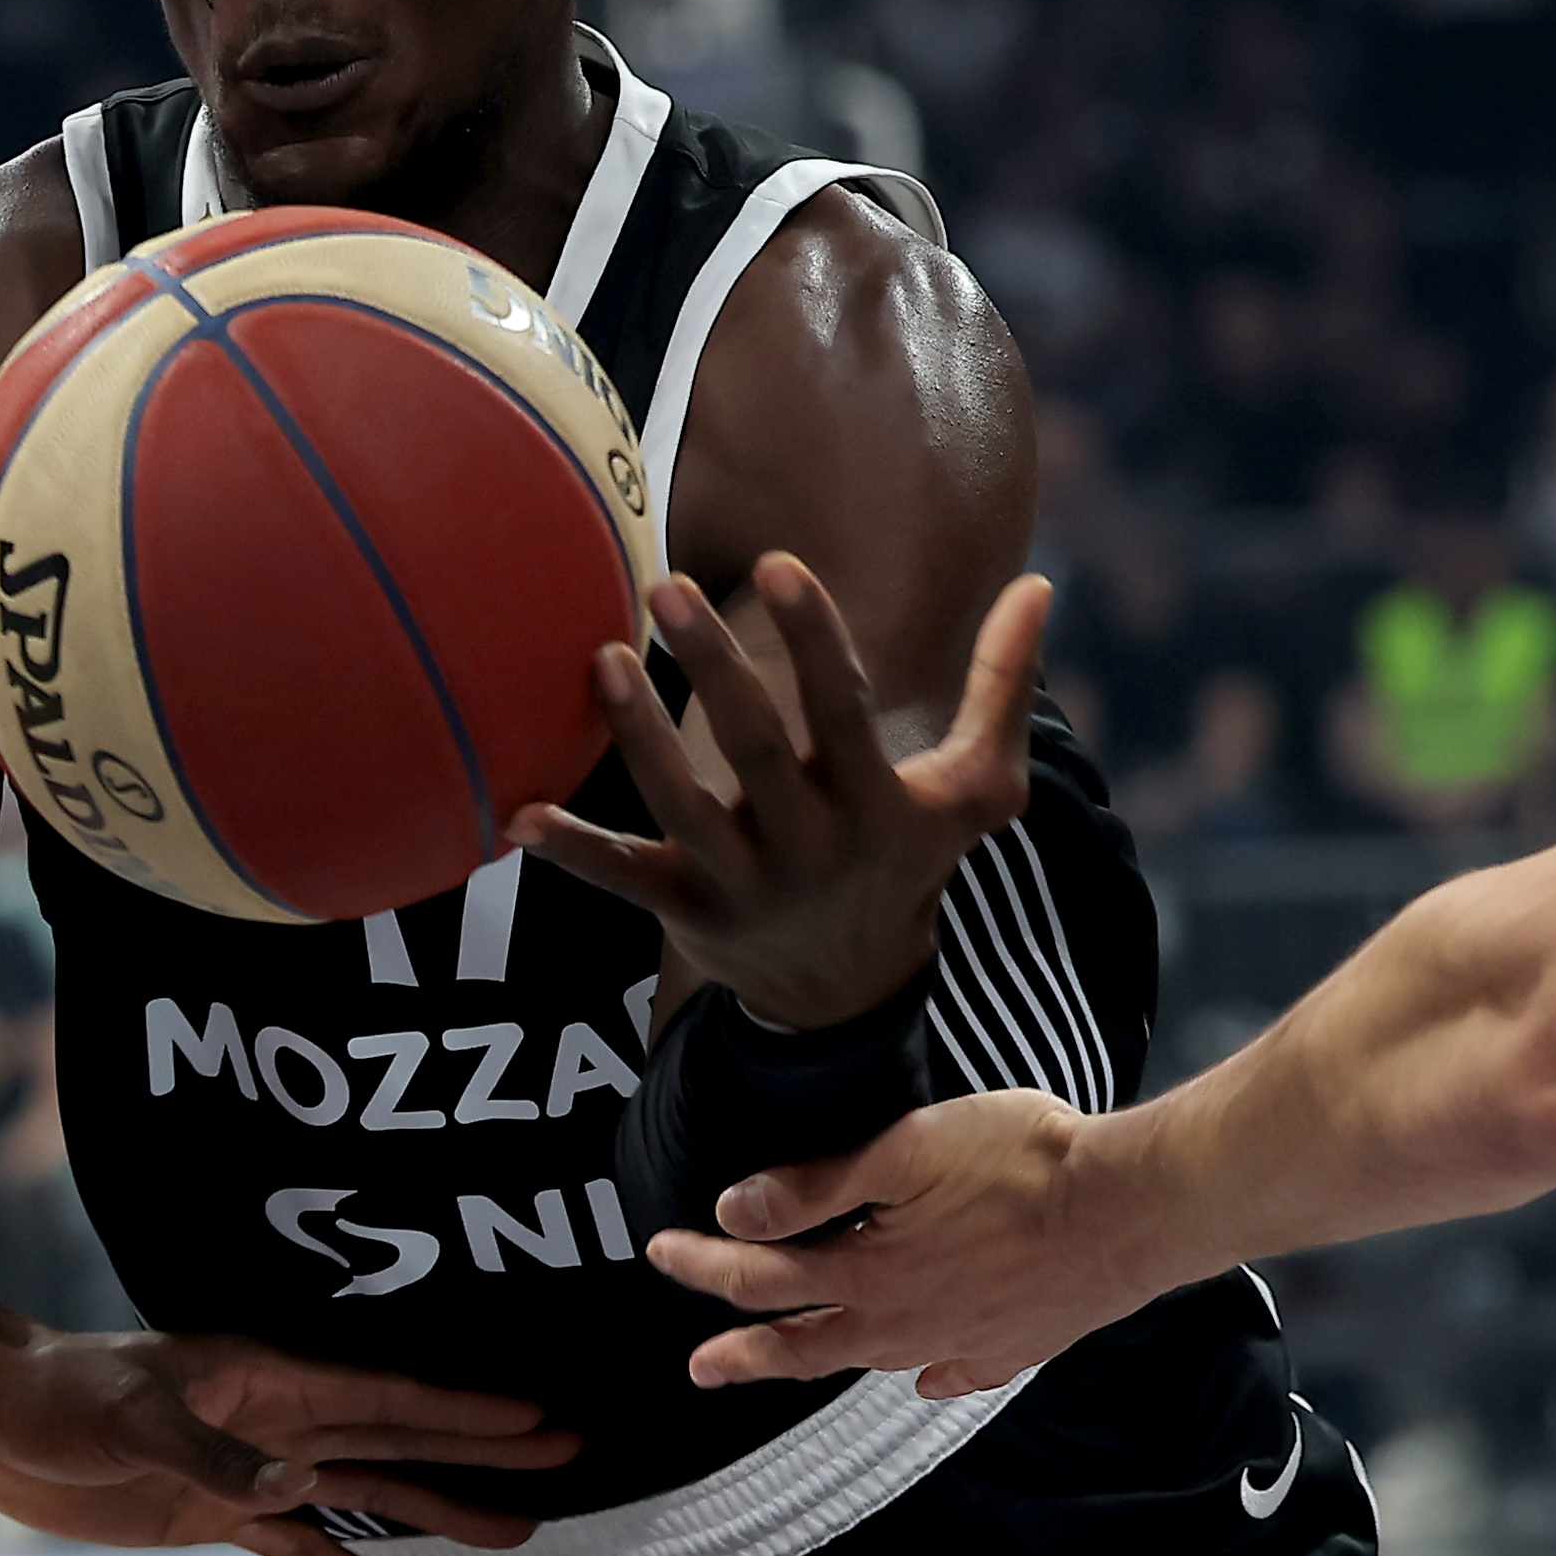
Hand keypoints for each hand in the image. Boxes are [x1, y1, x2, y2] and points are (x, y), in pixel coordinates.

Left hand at [0, 1330, 578, 1555]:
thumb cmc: (61, 1396)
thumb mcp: (134, 1419)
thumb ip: (217, 1459)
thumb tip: (301, 1487)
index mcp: (267, 1381)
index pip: (384, 1396)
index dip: (460, 1410)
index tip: (533, 1416)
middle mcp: (276, 1422)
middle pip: (396, 1438)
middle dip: (478, 1450)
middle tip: (563, 1455)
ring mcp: (252, 1470)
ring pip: (365, 1490)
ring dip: (434, 1511)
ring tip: (513, 1530)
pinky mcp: (218, 1515)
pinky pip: (300, 1548)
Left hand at [510, 560, 1049, 1030]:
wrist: (850, 991)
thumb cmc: (910, 862)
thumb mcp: (976, 790)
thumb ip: (1001, 686)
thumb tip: (1040, 582)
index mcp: (876, 808)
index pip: (843, 713)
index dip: (813, 640)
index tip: (780, 564)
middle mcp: (808, 849)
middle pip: (757, 750)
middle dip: (715, 668)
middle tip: (669, 585)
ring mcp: (741, 884)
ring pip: (681, 807)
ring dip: (639, 737)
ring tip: (602, 659)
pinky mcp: (683, 912)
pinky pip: (621, 880)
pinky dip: (571, 853)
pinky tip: (516, 815)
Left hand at [642, 1088, 1167, 1396]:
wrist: (1131, 1209)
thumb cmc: (1022, 1162)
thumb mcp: (905, 1148)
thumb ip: (817, 1184)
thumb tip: (733, 1212)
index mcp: (871, 1275)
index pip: (761, 1278)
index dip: (702, 1265)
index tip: (659, 1253)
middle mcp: (908, 1325)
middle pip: (806, 1346)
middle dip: (744, 1354)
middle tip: (700, 1369)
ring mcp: (964, 1343)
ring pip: (876, 1360)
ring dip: (826, 1358)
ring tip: (800, 1360)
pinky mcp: (1016, 1345)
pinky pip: (954, 1373)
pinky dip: (927, 1375)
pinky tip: (923, 1375)